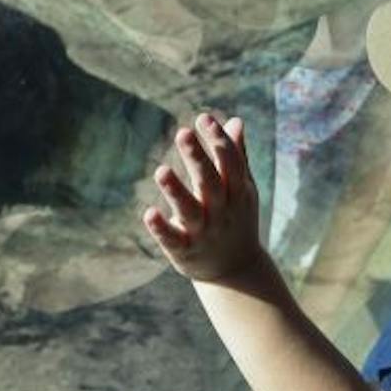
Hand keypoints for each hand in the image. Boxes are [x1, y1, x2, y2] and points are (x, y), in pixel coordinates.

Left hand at [143, 113, 263, 283]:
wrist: (237, 272)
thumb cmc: (237, 220)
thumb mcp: (242, 190)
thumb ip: (237, 156)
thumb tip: (235, 120)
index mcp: (237, 192)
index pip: (231, 163)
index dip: (219, 141)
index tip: (204, 118)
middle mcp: (222, 211)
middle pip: (211, 183)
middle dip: (199, 158)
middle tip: (182, 133)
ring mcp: (204, 233)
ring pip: (190, 211)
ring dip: (176, 191)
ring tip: (161, 171)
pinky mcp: (186, 252)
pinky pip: (173, 240)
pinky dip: (162, 228)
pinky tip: (148, 213)